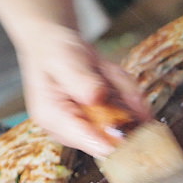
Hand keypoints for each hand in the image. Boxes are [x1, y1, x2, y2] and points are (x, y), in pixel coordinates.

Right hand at [0, 0, 149, 157]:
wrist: (53, 39)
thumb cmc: (50, 47)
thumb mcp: (63, 56)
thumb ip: (80, 78)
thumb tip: (96, 97)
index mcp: (56, 120)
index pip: (87, 141)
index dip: (109, 143)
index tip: (127, 141)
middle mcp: (75, 128)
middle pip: (115, 127)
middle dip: (120, 100)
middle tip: (107, 76)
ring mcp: (93, 123)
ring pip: (127, 115)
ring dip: (123, 90)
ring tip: (103, 69)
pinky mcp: (107, 117)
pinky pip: (132, 106)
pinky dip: (128, 88)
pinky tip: (109, 72)